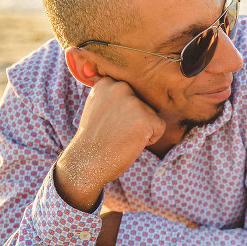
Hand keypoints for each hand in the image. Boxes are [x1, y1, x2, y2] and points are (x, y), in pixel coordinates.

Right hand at [55, 77, 165, 211]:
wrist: (86, 162)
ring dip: (141, 129)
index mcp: (107, 83)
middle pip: (143, 103)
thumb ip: (112, 96)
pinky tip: (131, 143)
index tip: (108, 122)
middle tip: (114, 132)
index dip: (123, 112)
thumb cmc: (94, 139)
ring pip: (151, 115)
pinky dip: (150, 139)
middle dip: (134, 119)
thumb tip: (130, 89)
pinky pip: (160, 127)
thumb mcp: (97, 106)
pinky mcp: (145, 119)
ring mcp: (133, 103)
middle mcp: (120, 87)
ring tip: (121, 137)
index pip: (131, 93)